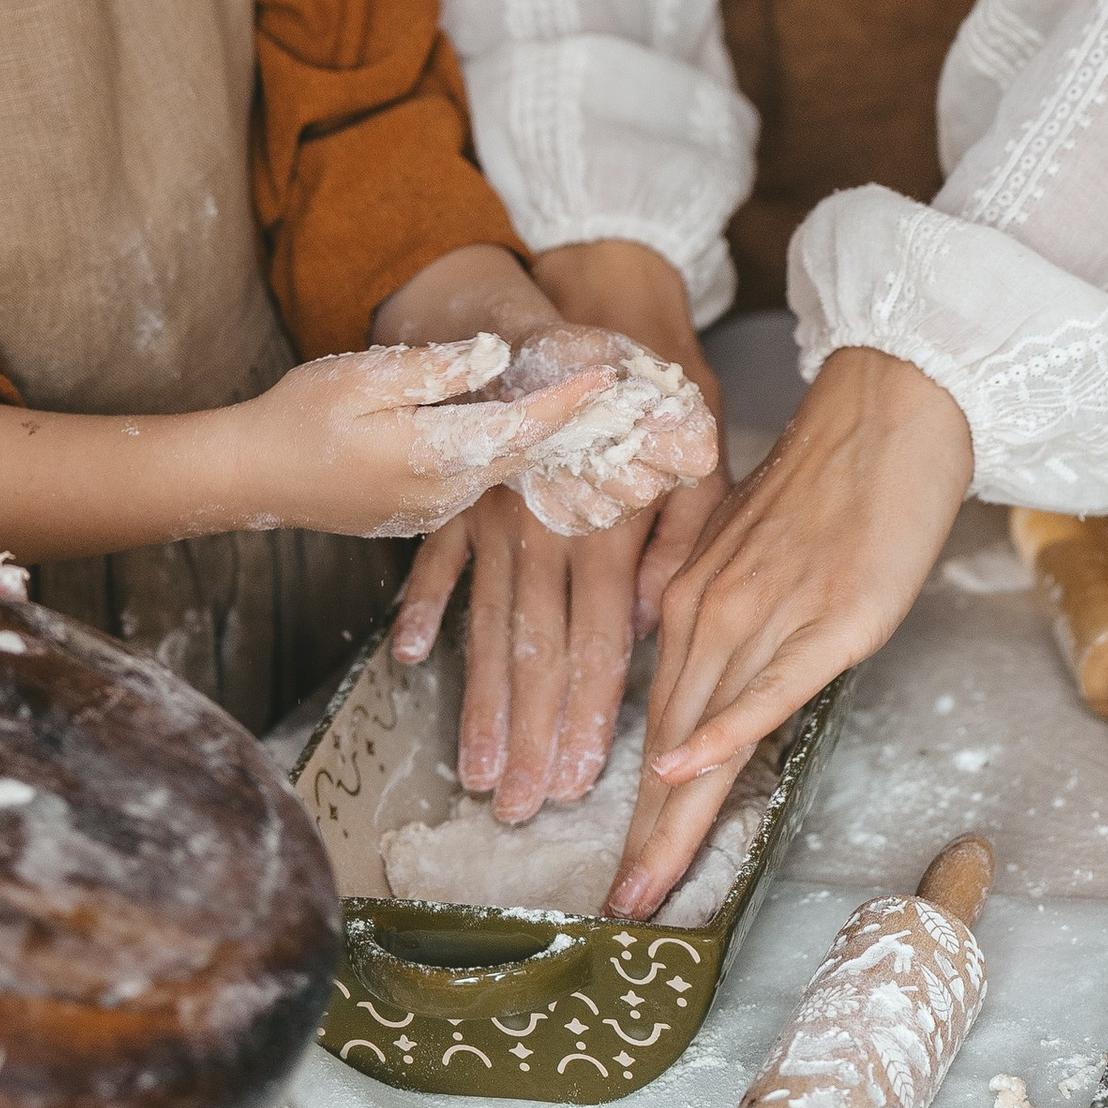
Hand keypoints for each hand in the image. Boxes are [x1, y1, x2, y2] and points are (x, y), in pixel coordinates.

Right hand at [229, 334, 615, 538]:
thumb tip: (495, 356)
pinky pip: (473, 484)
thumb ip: (433, 369)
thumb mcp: (362, 376)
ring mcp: (429, 511)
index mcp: (430, 455)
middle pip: (519, 456)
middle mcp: (441, 493)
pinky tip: (516, 432)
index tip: (604, 380)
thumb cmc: (299, 417)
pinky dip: (500, 457)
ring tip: (578, 409)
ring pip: (498, 472)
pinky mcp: (417, 515)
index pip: (517, 428)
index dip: (564, 404)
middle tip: (611, 395)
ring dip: (536, 443)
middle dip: (566, 427)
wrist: (252, 476)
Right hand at [390, 240, 729, 817]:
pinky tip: (410, 657)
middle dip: (528, 735)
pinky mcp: (465, 488)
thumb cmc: (653, 387)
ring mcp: (499, 508)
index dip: (587, 713)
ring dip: (480, 700)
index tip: (577, 778)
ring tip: (475, 769)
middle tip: (518, 807)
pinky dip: (423, 606)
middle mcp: (550, 527)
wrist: (583, 299)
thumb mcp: (698, 450)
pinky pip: (438, 556)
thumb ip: (681, 535)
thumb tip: (658, 617)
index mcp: (610, 527)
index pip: (601, 640)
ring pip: (489, 621)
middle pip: (538, 649)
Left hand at [607, 343, 972, 918]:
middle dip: (649, 833)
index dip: (645, 803)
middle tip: (621, 906)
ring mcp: (768, 613)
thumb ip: (728, 612)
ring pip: (708, 729)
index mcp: (694, 597)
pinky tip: (689, 774)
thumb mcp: (758, 553)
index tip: (626, 867)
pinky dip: (725, 732)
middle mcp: (714, 609)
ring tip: (647, 885)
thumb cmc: (831, 481)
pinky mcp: (828, 617)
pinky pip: (766, 686)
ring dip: (675, 815)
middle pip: (675, 742)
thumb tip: (711, 674)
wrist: (887, 412)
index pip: (663, 719)